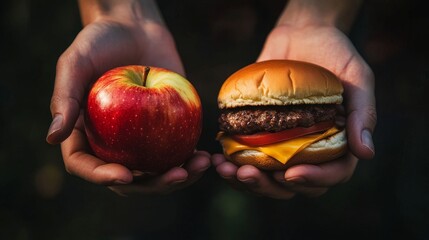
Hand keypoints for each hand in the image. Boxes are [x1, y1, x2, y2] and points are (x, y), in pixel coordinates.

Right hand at [46, 3, 209, 194]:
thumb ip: (63, 97)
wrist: (135, 27)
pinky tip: (206, 156)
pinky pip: (176, 150)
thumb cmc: (99, 40)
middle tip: (178, 175)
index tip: (126, 174)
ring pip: (156, 170)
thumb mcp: (75, 61)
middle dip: (153, 184)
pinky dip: (190, 158)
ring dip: (179, 176)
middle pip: (128, 178)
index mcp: (84, 133)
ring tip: (200, 165)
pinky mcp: (164, 128)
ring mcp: (140, 138)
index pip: (86, 165)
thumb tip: (52, 137)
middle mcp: (111, 141)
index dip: (102, 176)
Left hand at [213, 24, 375, 198]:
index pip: (332, 173)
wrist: (302, 34)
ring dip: (247, 181)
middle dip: (270, 186)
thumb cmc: (335, 55)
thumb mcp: (357, 78)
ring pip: (267, 177)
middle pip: (294, 185)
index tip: (290, 173)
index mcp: (337, 142)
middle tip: (249, 174)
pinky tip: (219, 159)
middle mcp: (310, 149)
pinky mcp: (260, 134)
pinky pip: (247, 157)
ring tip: (228, 170)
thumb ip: (363, 114)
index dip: (313, 180)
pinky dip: (233, 163)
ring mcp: (283, 144)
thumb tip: (366, 153)